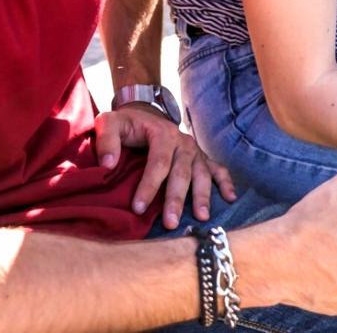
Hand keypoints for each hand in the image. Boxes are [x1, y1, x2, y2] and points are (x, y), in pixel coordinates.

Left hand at [93, 104, 236, 229]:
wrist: (144, 114)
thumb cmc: (125, 124)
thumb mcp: (109, 123)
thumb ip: (106, 140)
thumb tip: (107, 164)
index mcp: (162, 133)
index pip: (158, 162)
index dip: (149, 185)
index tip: (138, 208)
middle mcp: (182, 142)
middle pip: (182, 172)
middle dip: (177, 198)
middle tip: (171, 223)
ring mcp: (194, 150)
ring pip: (202, 173)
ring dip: (202, 195)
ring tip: (201, 217)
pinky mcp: (200, 157)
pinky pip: (216, 169)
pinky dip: (225, 182)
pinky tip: (230, 198)